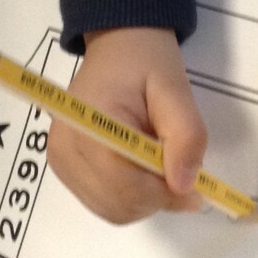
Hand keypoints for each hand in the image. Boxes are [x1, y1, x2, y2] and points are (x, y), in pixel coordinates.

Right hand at [46, 27, 205, 223]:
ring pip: (113, 210)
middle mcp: (65, 150)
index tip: (197, 185)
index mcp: (89, 125)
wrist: (118, 46)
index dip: (164, 192)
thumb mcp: (177, 91)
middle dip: (158, 198)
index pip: (125, 184)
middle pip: (118, 204)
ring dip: (146, 200)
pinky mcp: (65, 169)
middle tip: (180, 170)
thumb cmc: (147, 63)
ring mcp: (61, 163)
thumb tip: (184, 186)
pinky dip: (131, 197)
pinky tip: (142, 169)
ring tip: (160, 164)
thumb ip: (186, 137)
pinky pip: (104, 203)